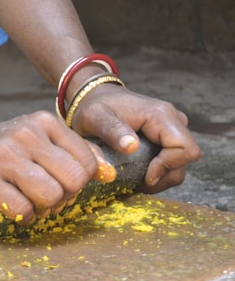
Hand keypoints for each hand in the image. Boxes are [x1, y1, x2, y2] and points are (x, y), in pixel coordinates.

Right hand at [0, 111, 115, 223]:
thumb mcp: (42, 140)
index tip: (61, 182)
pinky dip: (23, 215)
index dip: (79, 181)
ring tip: (31, 200)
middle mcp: (25, 134)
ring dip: (44, 208)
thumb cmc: (6, 149)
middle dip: (65, 196)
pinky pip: (23, 210)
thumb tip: (110, 174)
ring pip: (50, 196)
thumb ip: (78, 153)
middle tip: (48, 195)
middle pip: (72, 181)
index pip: (86, 162)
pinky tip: (13, 205)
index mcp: (44, 122)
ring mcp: (3, 155)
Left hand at [70, 84, 200, 192]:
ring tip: (135, 178)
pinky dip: (159, 173)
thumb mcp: (95, 117)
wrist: (95, 98)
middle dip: (164, 176)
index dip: (168, 167)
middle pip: (186, 158)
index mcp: (161, 114)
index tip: (145, 177)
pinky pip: (173, 161)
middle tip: (138, 182)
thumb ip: (111, 131)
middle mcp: (173, 120)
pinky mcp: (168, 137)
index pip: (185, 148)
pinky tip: (138, 172)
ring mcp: (173, 128)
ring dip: (161, 177)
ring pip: (181, 163)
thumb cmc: (94, 107)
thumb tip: (131, 146)